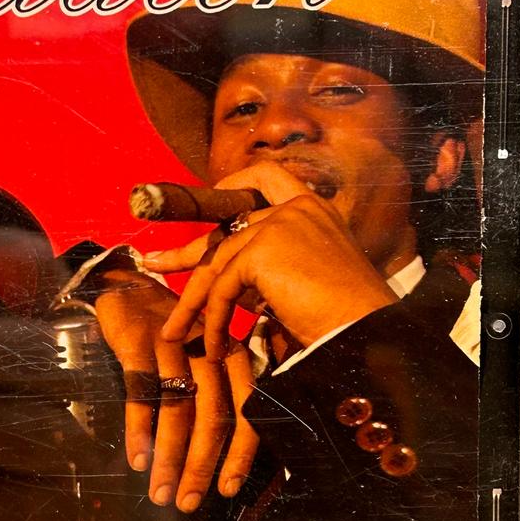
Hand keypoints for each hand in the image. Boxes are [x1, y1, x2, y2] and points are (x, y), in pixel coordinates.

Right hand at [94, 269, 259, 507]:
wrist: (125, 283)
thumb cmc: (169, 328)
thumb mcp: (201, 353)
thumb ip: (215, 392)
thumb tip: (221, 452)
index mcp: (231, 355)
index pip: (245, 410)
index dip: (238, 453)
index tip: (227, 489)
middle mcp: (208, 349)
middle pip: (212, 416)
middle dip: (201, 465)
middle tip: (188, 503)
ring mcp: (172, 346)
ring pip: (177, 410)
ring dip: (169, 457)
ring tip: (160, 492)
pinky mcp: (138, 342)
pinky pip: (141, 393)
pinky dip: (139, 430)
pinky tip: (137, 459)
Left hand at [148, 161, 396, 362]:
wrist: (366, 331)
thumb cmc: (345, 318)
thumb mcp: (305, 281)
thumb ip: (269, 270)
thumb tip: (224, 287)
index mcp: (314, 209)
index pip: (266, 176)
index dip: (233, 185)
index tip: (211, 200)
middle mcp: (296, 207)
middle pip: (225, 225)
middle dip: (185, 250)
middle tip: (153, 263)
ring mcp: (279, 223)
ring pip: (217, 262)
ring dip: (192, 302)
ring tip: (175, 332)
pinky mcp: (263, 248)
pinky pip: (222, 287)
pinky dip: (212, 319)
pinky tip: (214, 344)